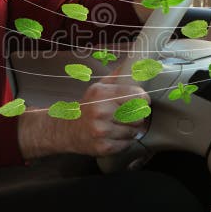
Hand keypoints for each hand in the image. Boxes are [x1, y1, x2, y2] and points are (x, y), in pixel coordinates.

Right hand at [17, 79, 148, 158]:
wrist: (67, 129)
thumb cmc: (88, 107)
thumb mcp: (99, 87)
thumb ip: (119, 76)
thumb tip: (139, 64)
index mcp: (102, 94)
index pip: (138, 96)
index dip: (143, 99)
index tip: (140, 101)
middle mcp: (101, 112)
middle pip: (139, 115)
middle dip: (137, 116)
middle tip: (128, 116)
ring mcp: (102, 131)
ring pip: (134, 131)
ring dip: (131, 130)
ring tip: (119, 126)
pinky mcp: (103, 147)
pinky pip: (127, 144)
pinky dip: (125, 141)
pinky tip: (115, 136)